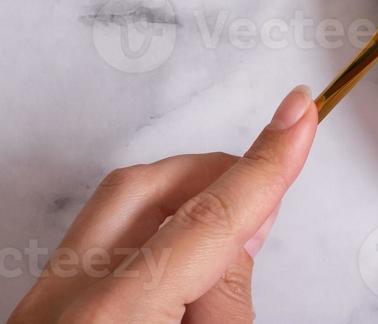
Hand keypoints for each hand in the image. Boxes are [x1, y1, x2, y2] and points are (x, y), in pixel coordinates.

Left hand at [10, 85, 317, 322]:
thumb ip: (228, 294)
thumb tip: (242, 233)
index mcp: (111, 318)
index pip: (210, 218)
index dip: (267, 162)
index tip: (301, 112)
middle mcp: (60, 303)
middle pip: (144, 187)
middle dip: (215, 175)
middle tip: (266, 193)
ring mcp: (38, 307)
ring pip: (116, 211)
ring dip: (183, 214)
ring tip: (227, 252)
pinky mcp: (38, 313)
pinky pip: (97, 248)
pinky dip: (150, 246)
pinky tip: (181, 277)